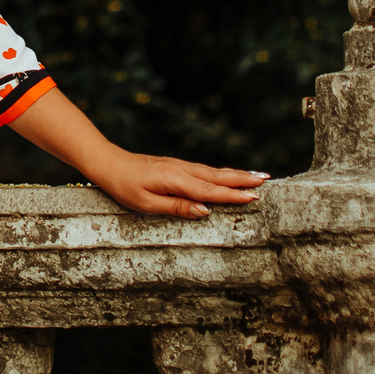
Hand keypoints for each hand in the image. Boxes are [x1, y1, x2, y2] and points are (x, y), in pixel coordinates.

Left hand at [92, 152, 268, 219]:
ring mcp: (179, 166)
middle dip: (242, 179)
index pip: (209, 191)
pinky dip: (221, 173)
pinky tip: (229, 176)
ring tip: (256, 176)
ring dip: (235, 174)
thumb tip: (205, 211)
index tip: (254, 196)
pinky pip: (204, 171)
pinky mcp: (176, 166)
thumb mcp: (146, 203)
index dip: (232, 195)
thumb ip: (176, 207)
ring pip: (212, 172)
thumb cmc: (124, 186)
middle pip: (217, 177)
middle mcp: (181, 170)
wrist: (108, 162)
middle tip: (266, 181)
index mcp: (175, 180)